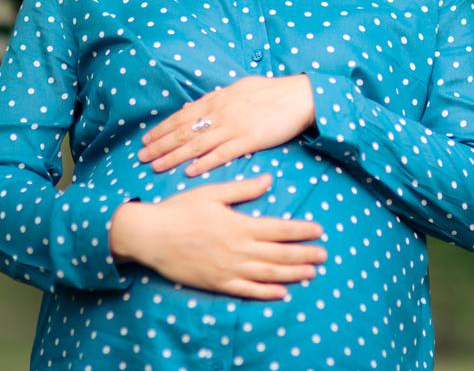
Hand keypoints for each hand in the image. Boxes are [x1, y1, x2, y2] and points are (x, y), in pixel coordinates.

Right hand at [109, 173, 326, 299]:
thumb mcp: (212, 193)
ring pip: (267, 274)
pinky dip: (266, 292)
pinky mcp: (216, 283)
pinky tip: (282, 292)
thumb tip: (269, 180)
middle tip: (324, 255)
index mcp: (239, 224)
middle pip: (279, 253)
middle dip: (304, 255)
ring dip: (292, 274)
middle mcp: (237, 248)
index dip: (301, 231)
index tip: (319, 231)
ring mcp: (227, 268)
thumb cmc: (180, 210)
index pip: (279, 228)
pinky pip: (246, 290)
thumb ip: (243, 189)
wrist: (150, 235)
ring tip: (311, 273)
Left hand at [138, 74, 314, 176]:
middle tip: (141, 157)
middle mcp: (221, 113)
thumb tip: (194, 106)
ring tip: (156, 167)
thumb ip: (217, 98)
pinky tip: (189, 172)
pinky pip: (222, 154)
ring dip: (174, 157)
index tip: (146, 139)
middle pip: (184, 131)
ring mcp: (234, 127)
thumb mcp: (240, 88)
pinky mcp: (249, 140)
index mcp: (218, 100)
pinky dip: (204, 163)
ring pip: (197, 145)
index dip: (162, 129)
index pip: (182, 116)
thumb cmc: (272, 91)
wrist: (300, 96)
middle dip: (160, 145)